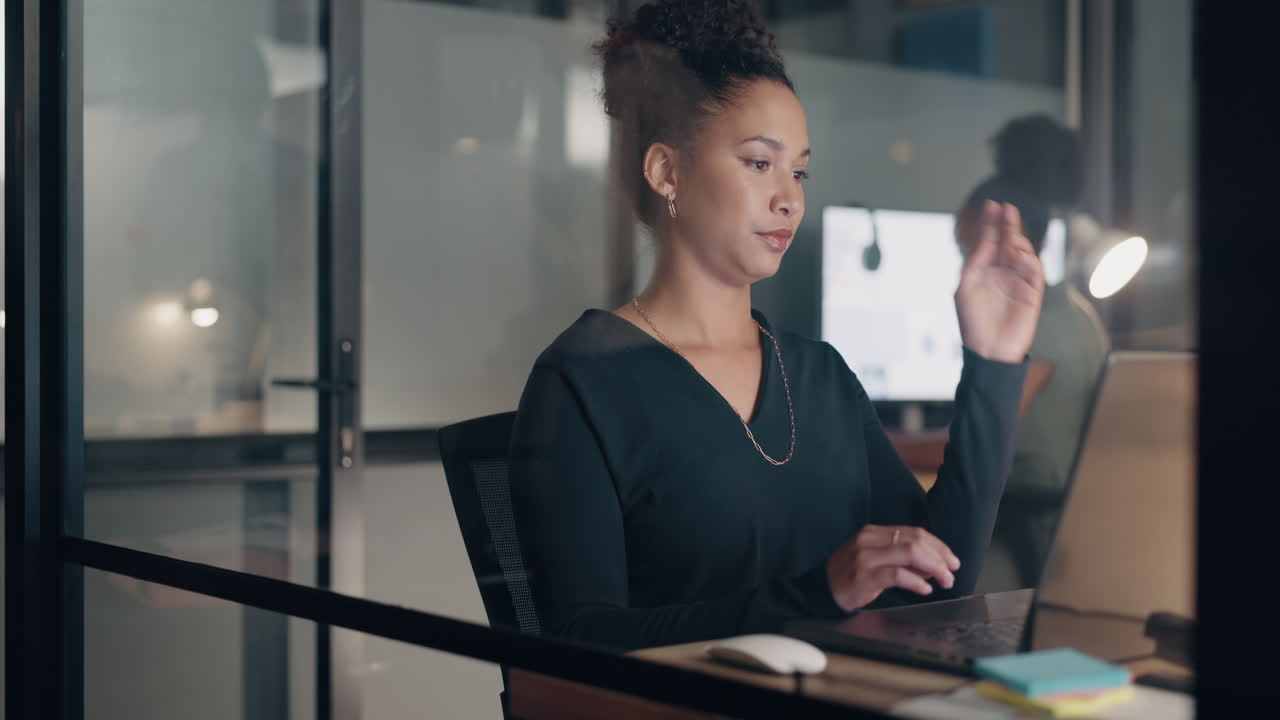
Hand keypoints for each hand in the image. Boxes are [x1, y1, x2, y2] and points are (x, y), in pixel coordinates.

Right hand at [825, 525, 961, 611]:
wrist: (822, 589)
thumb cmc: (850, 576)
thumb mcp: (876, 560)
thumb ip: (903, 560)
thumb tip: (933, 566)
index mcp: (874, 532)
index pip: (914, 532)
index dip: (938, 546)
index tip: (952, 560)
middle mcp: (869, 540)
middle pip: (915, 540)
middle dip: (940, 557)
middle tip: (951, 573)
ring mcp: (865, 557)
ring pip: (909, 553)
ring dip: (933, 568)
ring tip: (943, 581)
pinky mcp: (863, 576)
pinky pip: (897, 575)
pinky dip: (916, 582)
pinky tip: (924, 589)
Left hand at [955, 201, 1045, 363]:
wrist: (988, 350)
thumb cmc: (972, 322)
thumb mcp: (965, 288)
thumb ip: (974, 264)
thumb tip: (983, 242)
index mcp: (983, 270)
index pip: (989, 241)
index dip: (991, 223)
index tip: (991, 205)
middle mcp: (1002, 272)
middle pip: (1008, 242)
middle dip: (1008, 225)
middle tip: (1007, 208)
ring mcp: (1018, 281)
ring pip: (1023, 253)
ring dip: (1018, 241)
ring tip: (1011, 237)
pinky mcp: (1032, 293)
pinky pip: (1034, 271)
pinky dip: (1029, 260)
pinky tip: (1020, 254)